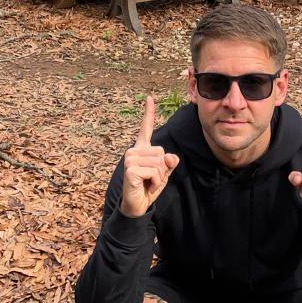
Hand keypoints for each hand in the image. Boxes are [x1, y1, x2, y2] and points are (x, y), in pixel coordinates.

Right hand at [120, 96, 178, 217]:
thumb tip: (171, 158)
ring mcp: (130, 158)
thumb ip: (169, 163)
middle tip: (151, 178)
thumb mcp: (163, 173)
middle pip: (162, 153)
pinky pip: (155, 172)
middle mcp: (134, 151)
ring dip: (159, 177)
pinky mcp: (130, 169)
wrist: (137, 204)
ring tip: (148, 182)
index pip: (145, 128)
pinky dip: (155, 182)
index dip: (148, 113)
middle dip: (162, 169)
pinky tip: (146, 186)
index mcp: (142, 149)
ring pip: (159, 163)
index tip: (149, 98)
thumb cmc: (148, 186)